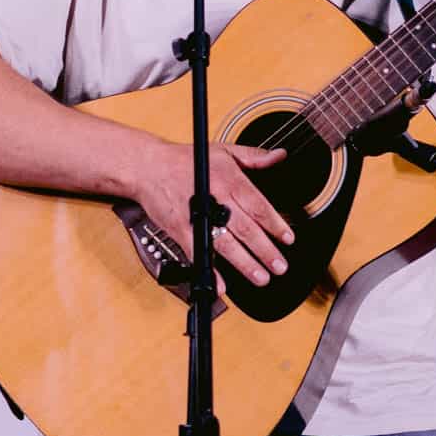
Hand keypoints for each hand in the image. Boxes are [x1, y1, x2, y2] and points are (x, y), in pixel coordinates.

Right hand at [130, 141, 292, 287]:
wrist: (148, 167)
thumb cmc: (185, 160)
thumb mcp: (224, 150)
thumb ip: (254, 156)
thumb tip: (278, 156)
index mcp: (230, 179)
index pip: (259, 206)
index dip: (276, 224)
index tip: (288, 238)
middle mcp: (216, 198)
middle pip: (246, 228)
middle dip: (265, 250)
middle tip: (280, 266)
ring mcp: (197, 216)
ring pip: (226, 243)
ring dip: (245, 263)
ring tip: (261, 277)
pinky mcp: (180, 230)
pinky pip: (197, 253)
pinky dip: (210, 270)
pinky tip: (221, 284)